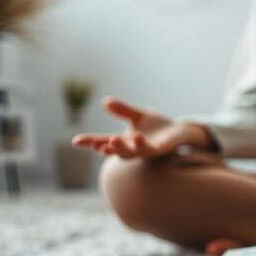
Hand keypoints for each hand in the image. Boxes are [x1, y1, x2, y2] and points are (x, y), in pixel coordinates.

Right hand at [71, 96, 212, 158]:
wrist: (179, 132)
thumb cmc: (157, 126)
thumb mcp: (138, 116)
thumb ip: (123, 110)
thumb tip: (105, 101)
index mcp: (124, 141)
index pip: (103, 141)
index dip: (90, 142)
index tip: (75, 141)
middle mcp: (133, 148)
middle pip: (116, 151)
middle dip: (106, 147)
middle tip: (96, 144)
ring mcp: (146, 151)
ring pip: (132, 153)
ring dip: (122, 148)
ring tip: (114, 139)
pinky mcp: (159, 150)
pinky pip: (150, 149)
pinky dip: (143, 144)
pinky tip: (138, 136)